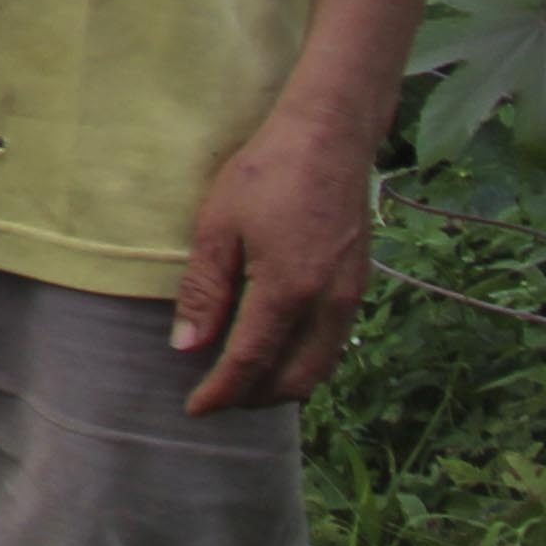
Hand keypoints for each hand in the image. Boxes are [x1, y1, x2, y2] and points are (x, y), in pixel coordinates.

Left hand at [171, 103, 376, 413]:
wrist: (329, 136)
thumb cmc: (266, 173)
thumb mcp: (218, 226)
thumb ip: (205, 292)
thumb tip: (187, 347)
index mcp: (289, 291)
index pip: (251, 362)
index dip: (221, 392)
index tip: (195, 409)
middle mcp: (328, 303)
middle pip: (294, 380)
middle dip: (254, 398)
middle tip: (217, 396)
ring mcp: (351, 295)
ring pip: (320, 366)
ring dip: (282, 383)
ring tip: (243, 378)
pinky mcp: (359, 283)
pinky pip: (333, 343)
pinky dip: (303, 359)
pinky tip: (276, 346)